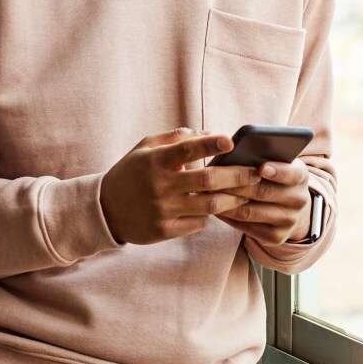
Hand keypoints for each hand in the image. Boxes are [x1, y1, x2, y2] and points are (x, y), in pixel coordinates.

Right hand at [98, 127, 264, 244]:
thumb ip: (175, 138)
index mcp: (156, 161)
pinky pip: (198, 223)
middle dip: (237, 176)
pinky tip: (219, 208)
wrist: (105, 210)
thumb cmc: (132, 172)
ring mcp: (163, 210)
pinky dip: (210, 215)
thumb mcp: (145, 148)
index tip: (231, 141)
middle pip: (208, 181)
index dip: (210, 144)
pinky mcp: (165, 231)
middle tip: (257, 173)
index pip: (188, 150)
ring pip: (209, 205)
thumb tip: (208, 133)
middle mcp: (160, 186)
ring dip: (233, 199)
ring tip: (248, 193)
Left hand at [216, 159, 312, 244]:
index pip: (292, 173)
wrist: (289, 208)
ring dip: (227, 203)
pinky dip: (229, 218)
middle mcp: (299, 200)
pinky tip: (215, 209)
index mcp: (301, 176)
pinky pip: (247, 228)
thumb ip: (263, 154)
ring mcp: (289, 221)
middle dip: (236, 185)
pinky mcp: (277, 237)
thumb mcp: (277, 162)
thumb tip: (232, 145)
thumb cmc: (274, 177)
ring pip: (251, 212)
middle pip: (264, 192)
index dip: (277, 171)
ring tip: (207, 194)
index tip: (261, 167)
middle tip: (213, 178)